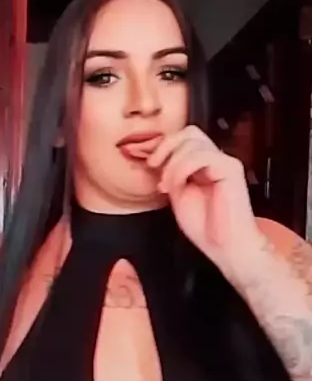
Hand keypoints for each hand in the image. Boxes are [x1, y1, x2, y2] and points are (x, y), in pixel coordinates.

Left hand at [146, 125, 262, 278]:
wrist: (227, 247)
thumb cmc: (207, 228)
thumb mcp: (179, 195)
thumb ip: (172, 175)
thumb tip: (156, 160)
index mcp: (204, 165)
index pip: (184, 139)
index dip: (164, 146)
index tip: (149, 163)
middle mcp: (216, 160)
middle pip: (189, 132)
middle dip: (166, 147)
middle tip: (154, 167)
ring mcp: (225, 162)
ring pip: (192, 142)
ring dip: (172, 164)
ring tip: (167, 186)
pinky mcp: (230, 169)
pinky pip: (201, 156)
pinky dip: (182, 169)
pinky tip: (177, 186)